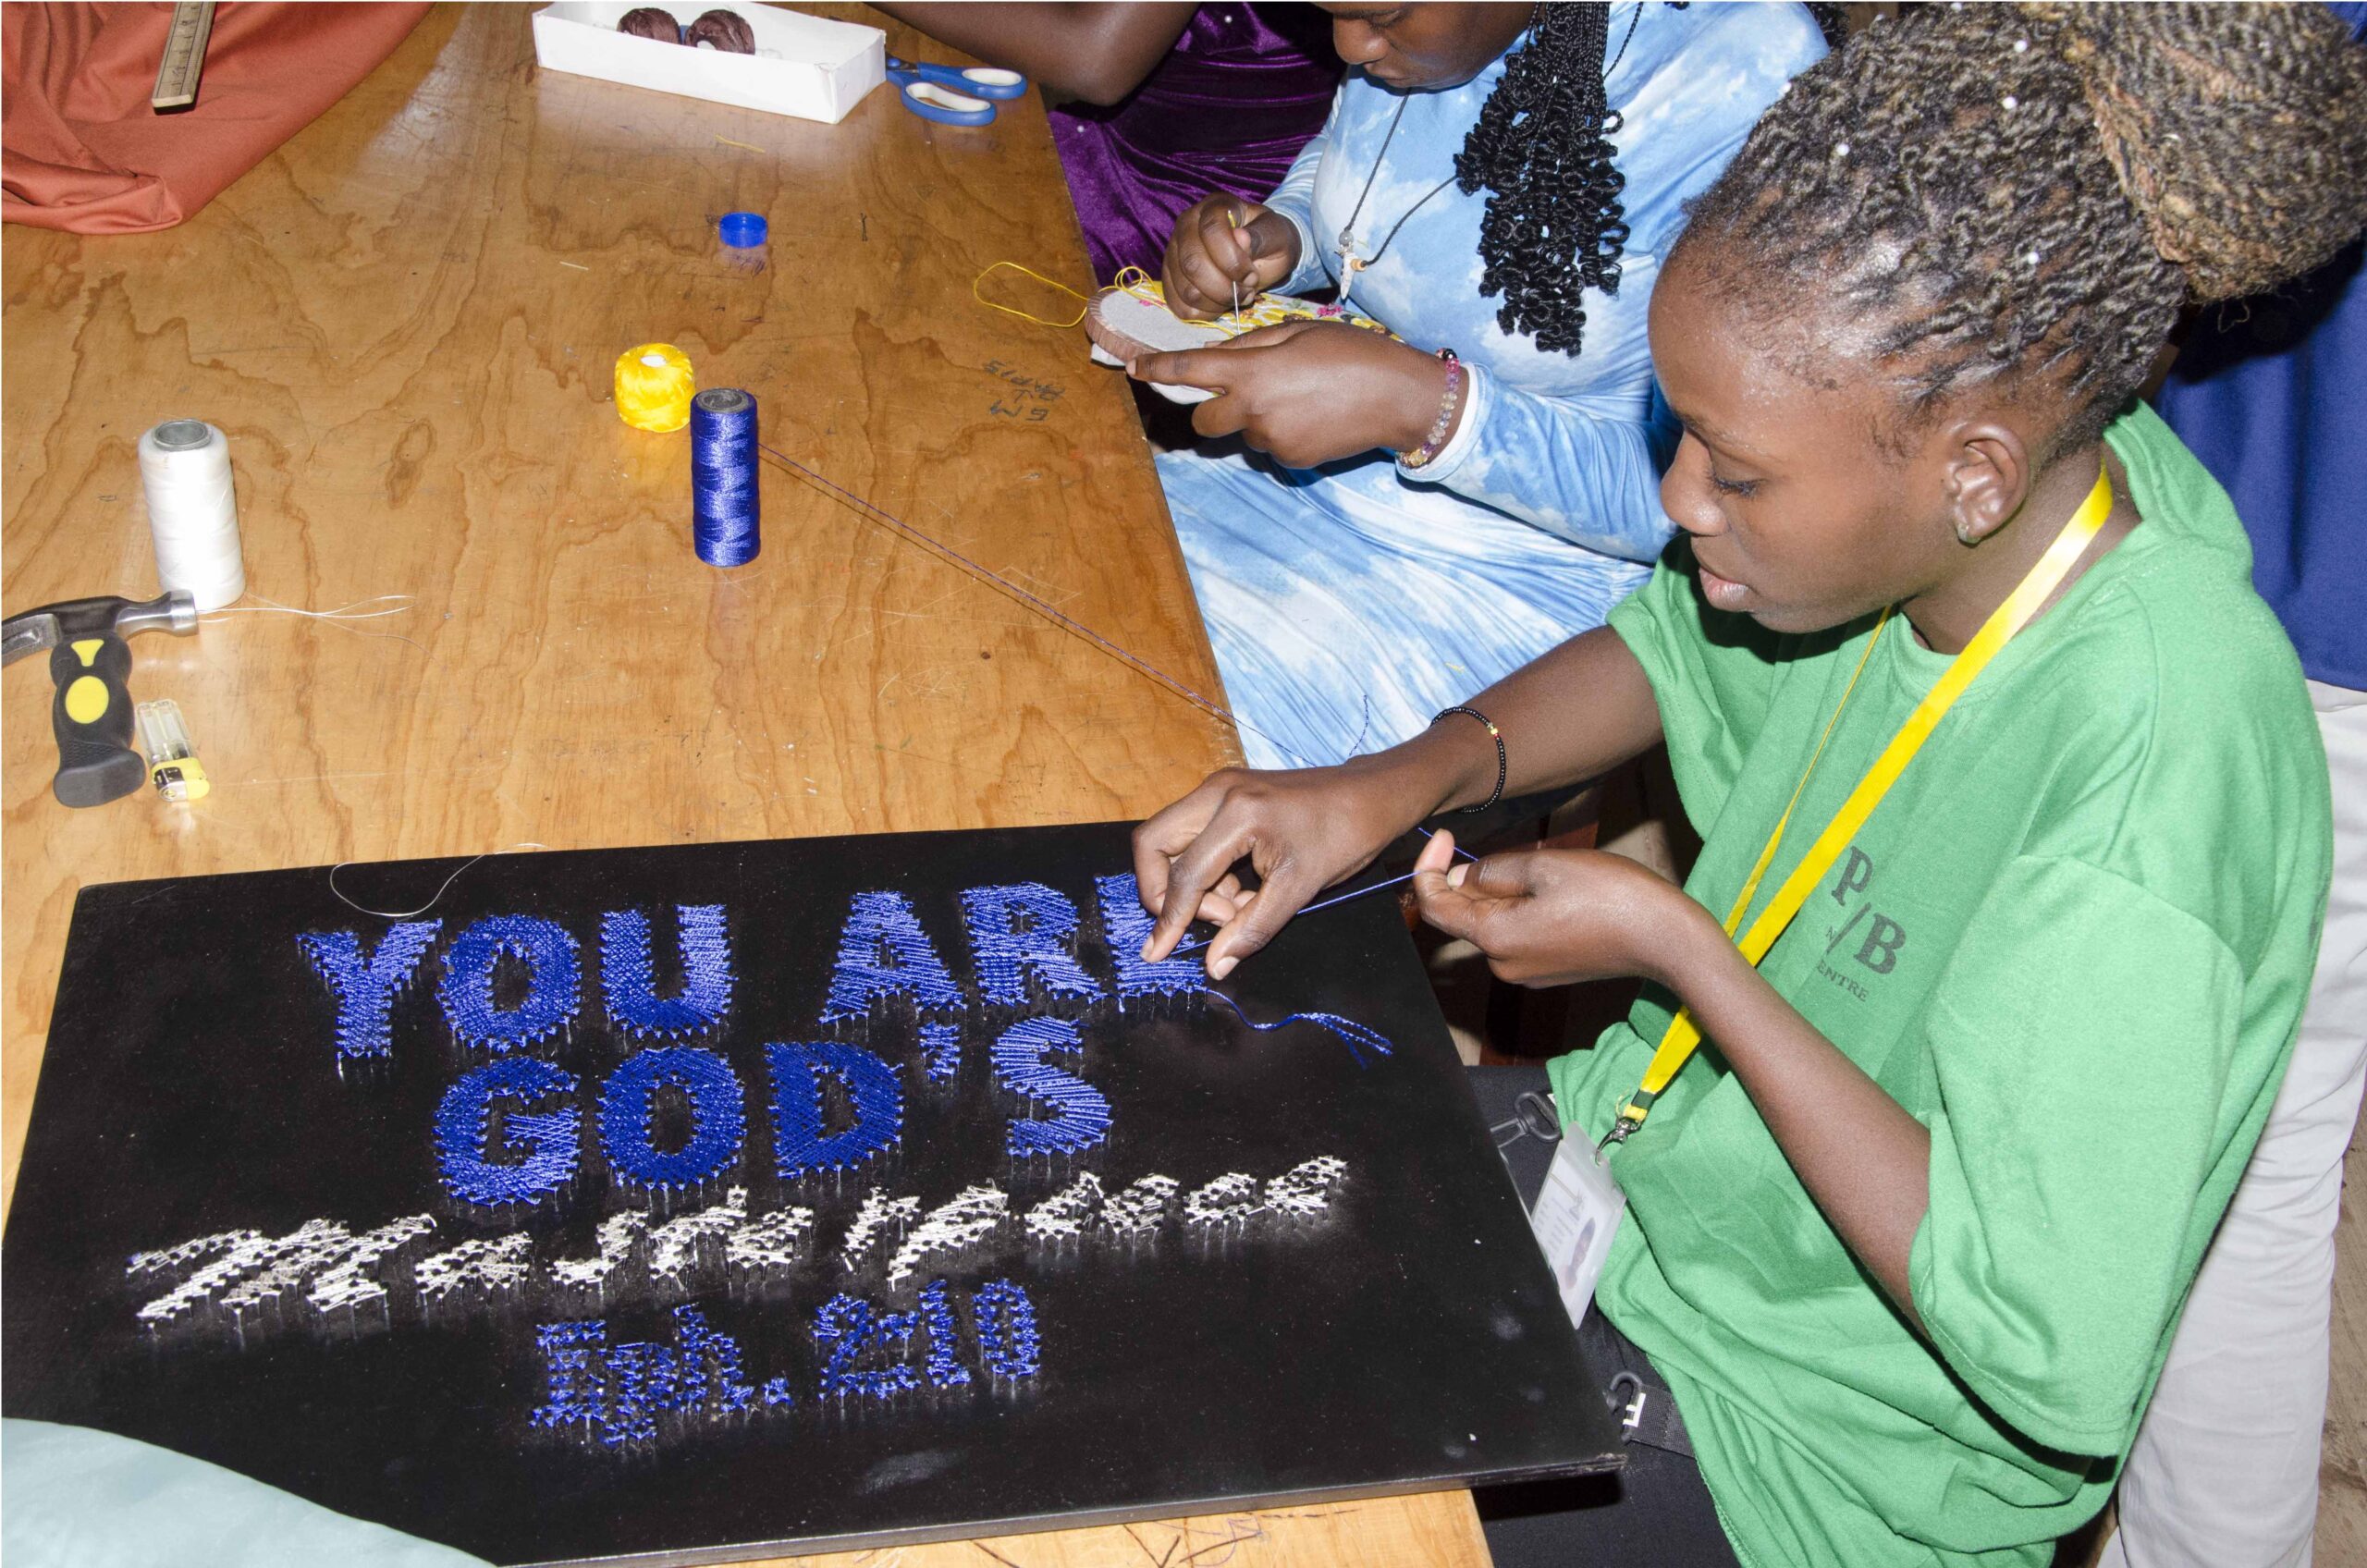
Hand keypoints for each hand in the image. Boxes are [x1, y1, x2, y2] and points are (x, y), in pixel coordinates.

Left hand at [1130, 320, 1456, 468]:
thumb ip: (1254, 343)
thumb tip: (1220, 354)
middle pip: (1204, 421)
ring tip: (1300, 396)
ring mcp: (1272, 441)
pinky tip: (1312, 416)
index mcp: (1254, 371)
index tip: (1134, 368)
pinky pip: (1270, 445)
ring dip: (1255, 416)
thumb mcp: (1300, 331)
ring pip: (1243, 431)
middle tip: (1236, 390)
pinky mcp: (1290, 461)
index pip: (1191, 370)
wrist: (1398, 398)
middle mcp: (1255, 411)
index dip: (1158, 369)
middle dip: (1209, 407)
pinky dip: (1281, 431)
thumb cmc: (1353, 354)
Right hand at [1132, 757, 1444, 977]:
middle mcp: (1218, 791)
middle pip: (1153, 842)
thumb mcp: (1300, 889)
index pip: (1184, 873)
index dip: (1170, 918)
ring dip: (1192, 884)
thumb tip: (1214, 966)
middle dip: (1164, 890)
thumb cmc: (1346, 835)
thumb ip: (1252, 928)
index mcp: (1237, 812)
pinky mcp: (1227, 794)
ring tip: (1238, 907)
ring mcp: (1220, 788)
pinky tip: (1244, 890)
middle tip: (1203, 919)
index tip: (1159, 952)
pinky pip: (1193, 837)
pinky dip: (1207, 871)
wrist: (1372, 796)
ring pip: (1170, 840)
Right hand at [1162, 195, 1300, 319]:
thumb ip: (1261, 236)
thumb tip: (1240, 239)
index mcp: (1215, 207)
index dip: (1233, 260)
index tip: (1251, 275)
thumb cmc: (1268, 242)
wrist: (1261, 255)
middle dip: (1225, 287)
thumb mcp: (1276, 235)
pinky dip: (1204, 313)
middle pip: (1193, 264)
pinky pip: (1178, 305)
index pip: (1212, 231)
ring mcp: (1174, 252)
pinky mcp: (1169, 279)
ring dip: (1217, 302)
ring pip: (1186, 289)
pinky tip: (1221, 304)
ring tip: (1236, 295)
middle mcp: (1186, 225)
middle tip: (1246, 290)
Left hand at [1410, 832, 1718, 989]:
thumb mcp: (1544, 866)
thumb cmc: (1611, 897)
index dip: (1428, 867)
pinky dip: (1523, 909)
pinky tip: (1560, 894)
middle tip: (1520, 852)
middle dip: (1477, 878)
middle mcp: (1503, 965)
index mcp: (1494, 939)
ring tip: (1551, 872)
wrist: (1666, 940)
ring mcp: (1527, 973)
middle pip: (1466, 914)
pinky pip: (1518, 935)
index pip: (1434, 906)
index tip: (1444, 834)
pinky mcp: (1548, 972)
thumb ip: (1494, 870)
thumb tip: (1462, 875)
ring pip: (1494, 922)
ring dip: (1505, 892)